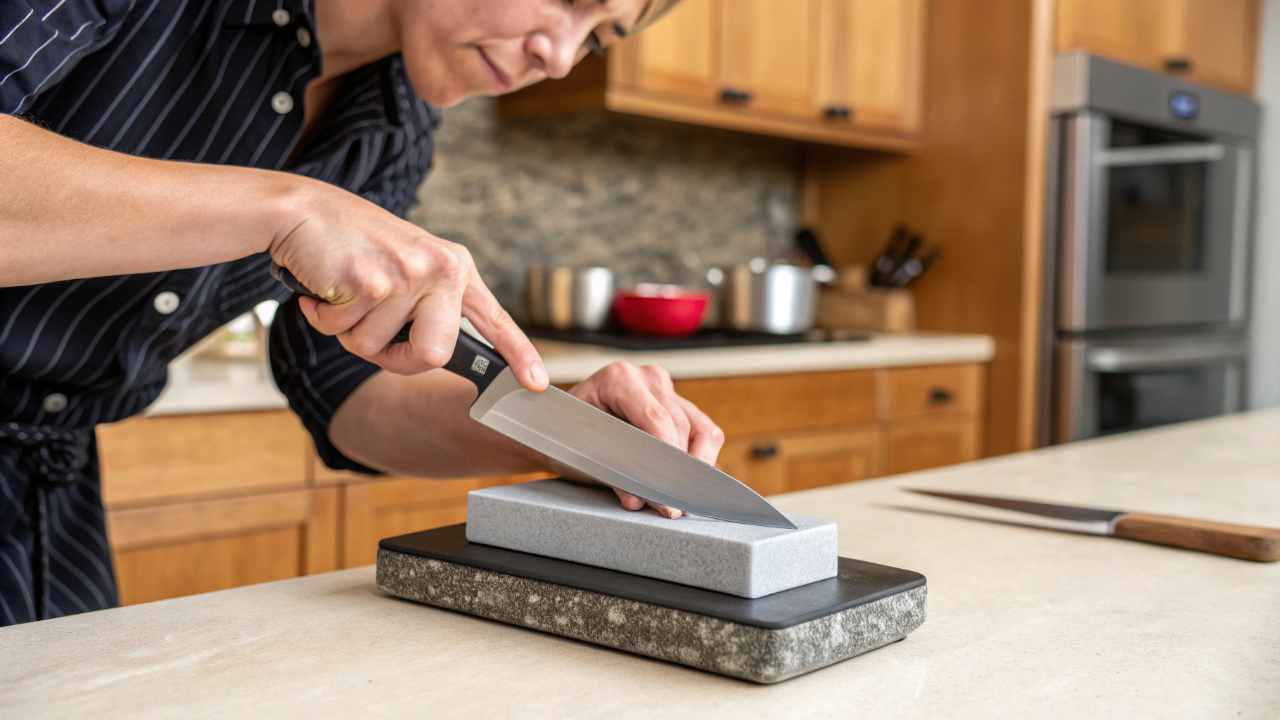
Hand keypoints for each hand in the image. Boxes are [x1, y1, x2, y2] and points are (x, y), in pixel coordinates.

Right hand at [269, 178, 546, 388]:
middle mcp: (440, 267)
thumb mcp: (406, 270)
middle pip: (433, 356)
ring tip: (344, 292)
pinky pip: (344, 332)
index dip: (518, 354)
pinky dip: (324, 319)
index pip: (493, 319)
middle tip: (369, 329)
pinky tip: (325, 287)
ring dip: (348, 331)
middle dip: (394, 357)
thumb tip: (430, 358)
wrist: (302, 210)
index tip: (537, 384)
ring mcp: (408, 272)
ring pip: (377, 348)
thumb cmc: (351, 246)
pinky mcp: (371, 280)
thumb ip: (426, 309)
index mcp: (454, 266)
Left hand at [569, 362, 725, 517]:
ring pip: (701, 428)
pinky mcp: (677, 402)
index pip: (657, 419)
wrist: (556, 425)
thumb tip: (641, 502)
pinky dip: (698, 457)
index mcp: (619, 379)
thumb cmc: (565, 438)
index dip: (669, 457)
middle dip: (681, 468)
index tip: (671, 489)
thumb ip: (615, 479)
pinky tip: (685, 479)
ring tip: (682, 495)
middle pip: (681, 425)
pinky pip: (702, 430)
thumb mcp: (584, 458)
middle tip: (675, 504)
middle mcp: (647, 377)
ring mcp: (664, 387)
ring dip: (695, 464)